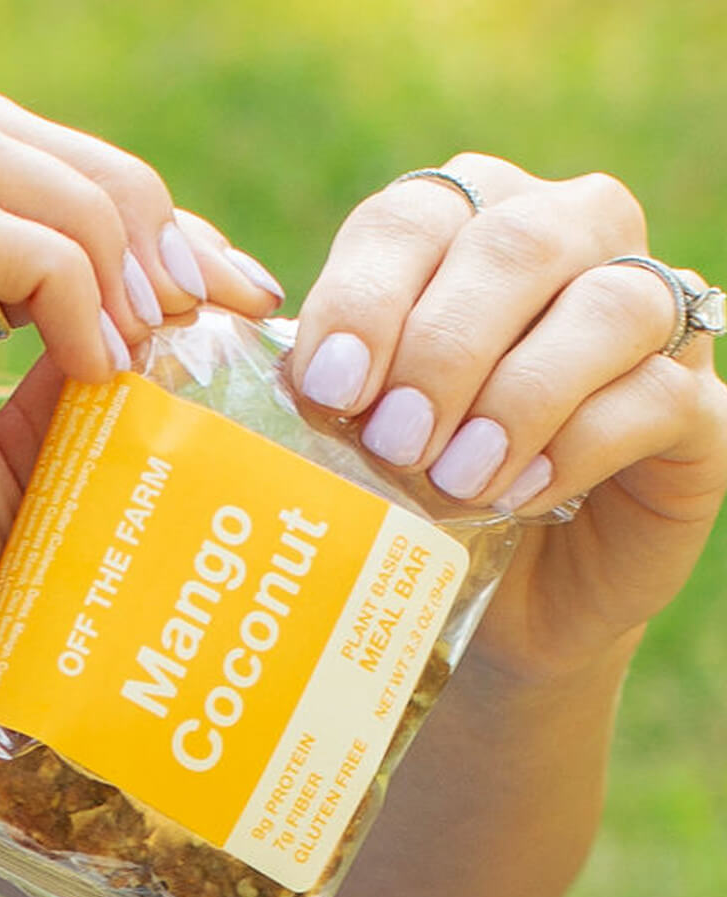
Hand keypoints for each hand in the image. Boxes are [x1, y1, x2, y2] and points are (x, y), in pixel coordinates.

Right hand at [0, 94, 283, 810]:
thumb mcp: (21, 495)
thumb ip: (77, 406)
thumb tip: (171, 344)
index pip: (26, 197)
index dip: (144, 224)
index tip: (238, 294)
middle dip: (128, 197)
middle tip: (207, 293)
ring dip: (95, 222)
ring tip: (154, 325)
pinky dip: (56, 277)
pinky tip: (101, 364)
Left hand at [287, 153, 726, 685]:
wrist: (499, 596)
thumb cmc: (415, 494)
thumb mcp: (358, 433)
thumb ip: (334, 387)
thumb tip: (295, 375)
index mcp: (464, 230)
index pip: (414, 215)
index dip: (367, 294)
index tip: (329, 390)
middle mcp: (567, 246)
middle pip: (516, 241)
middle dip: (442, 347)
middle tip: (393, 440)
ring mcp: (646, 323)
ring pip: (609, 302)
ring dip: (516, 394)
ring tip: (454, 478)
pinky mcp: (699, 407)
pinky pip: (659, 394)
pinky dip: (578, 444)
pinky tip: (519, 498)